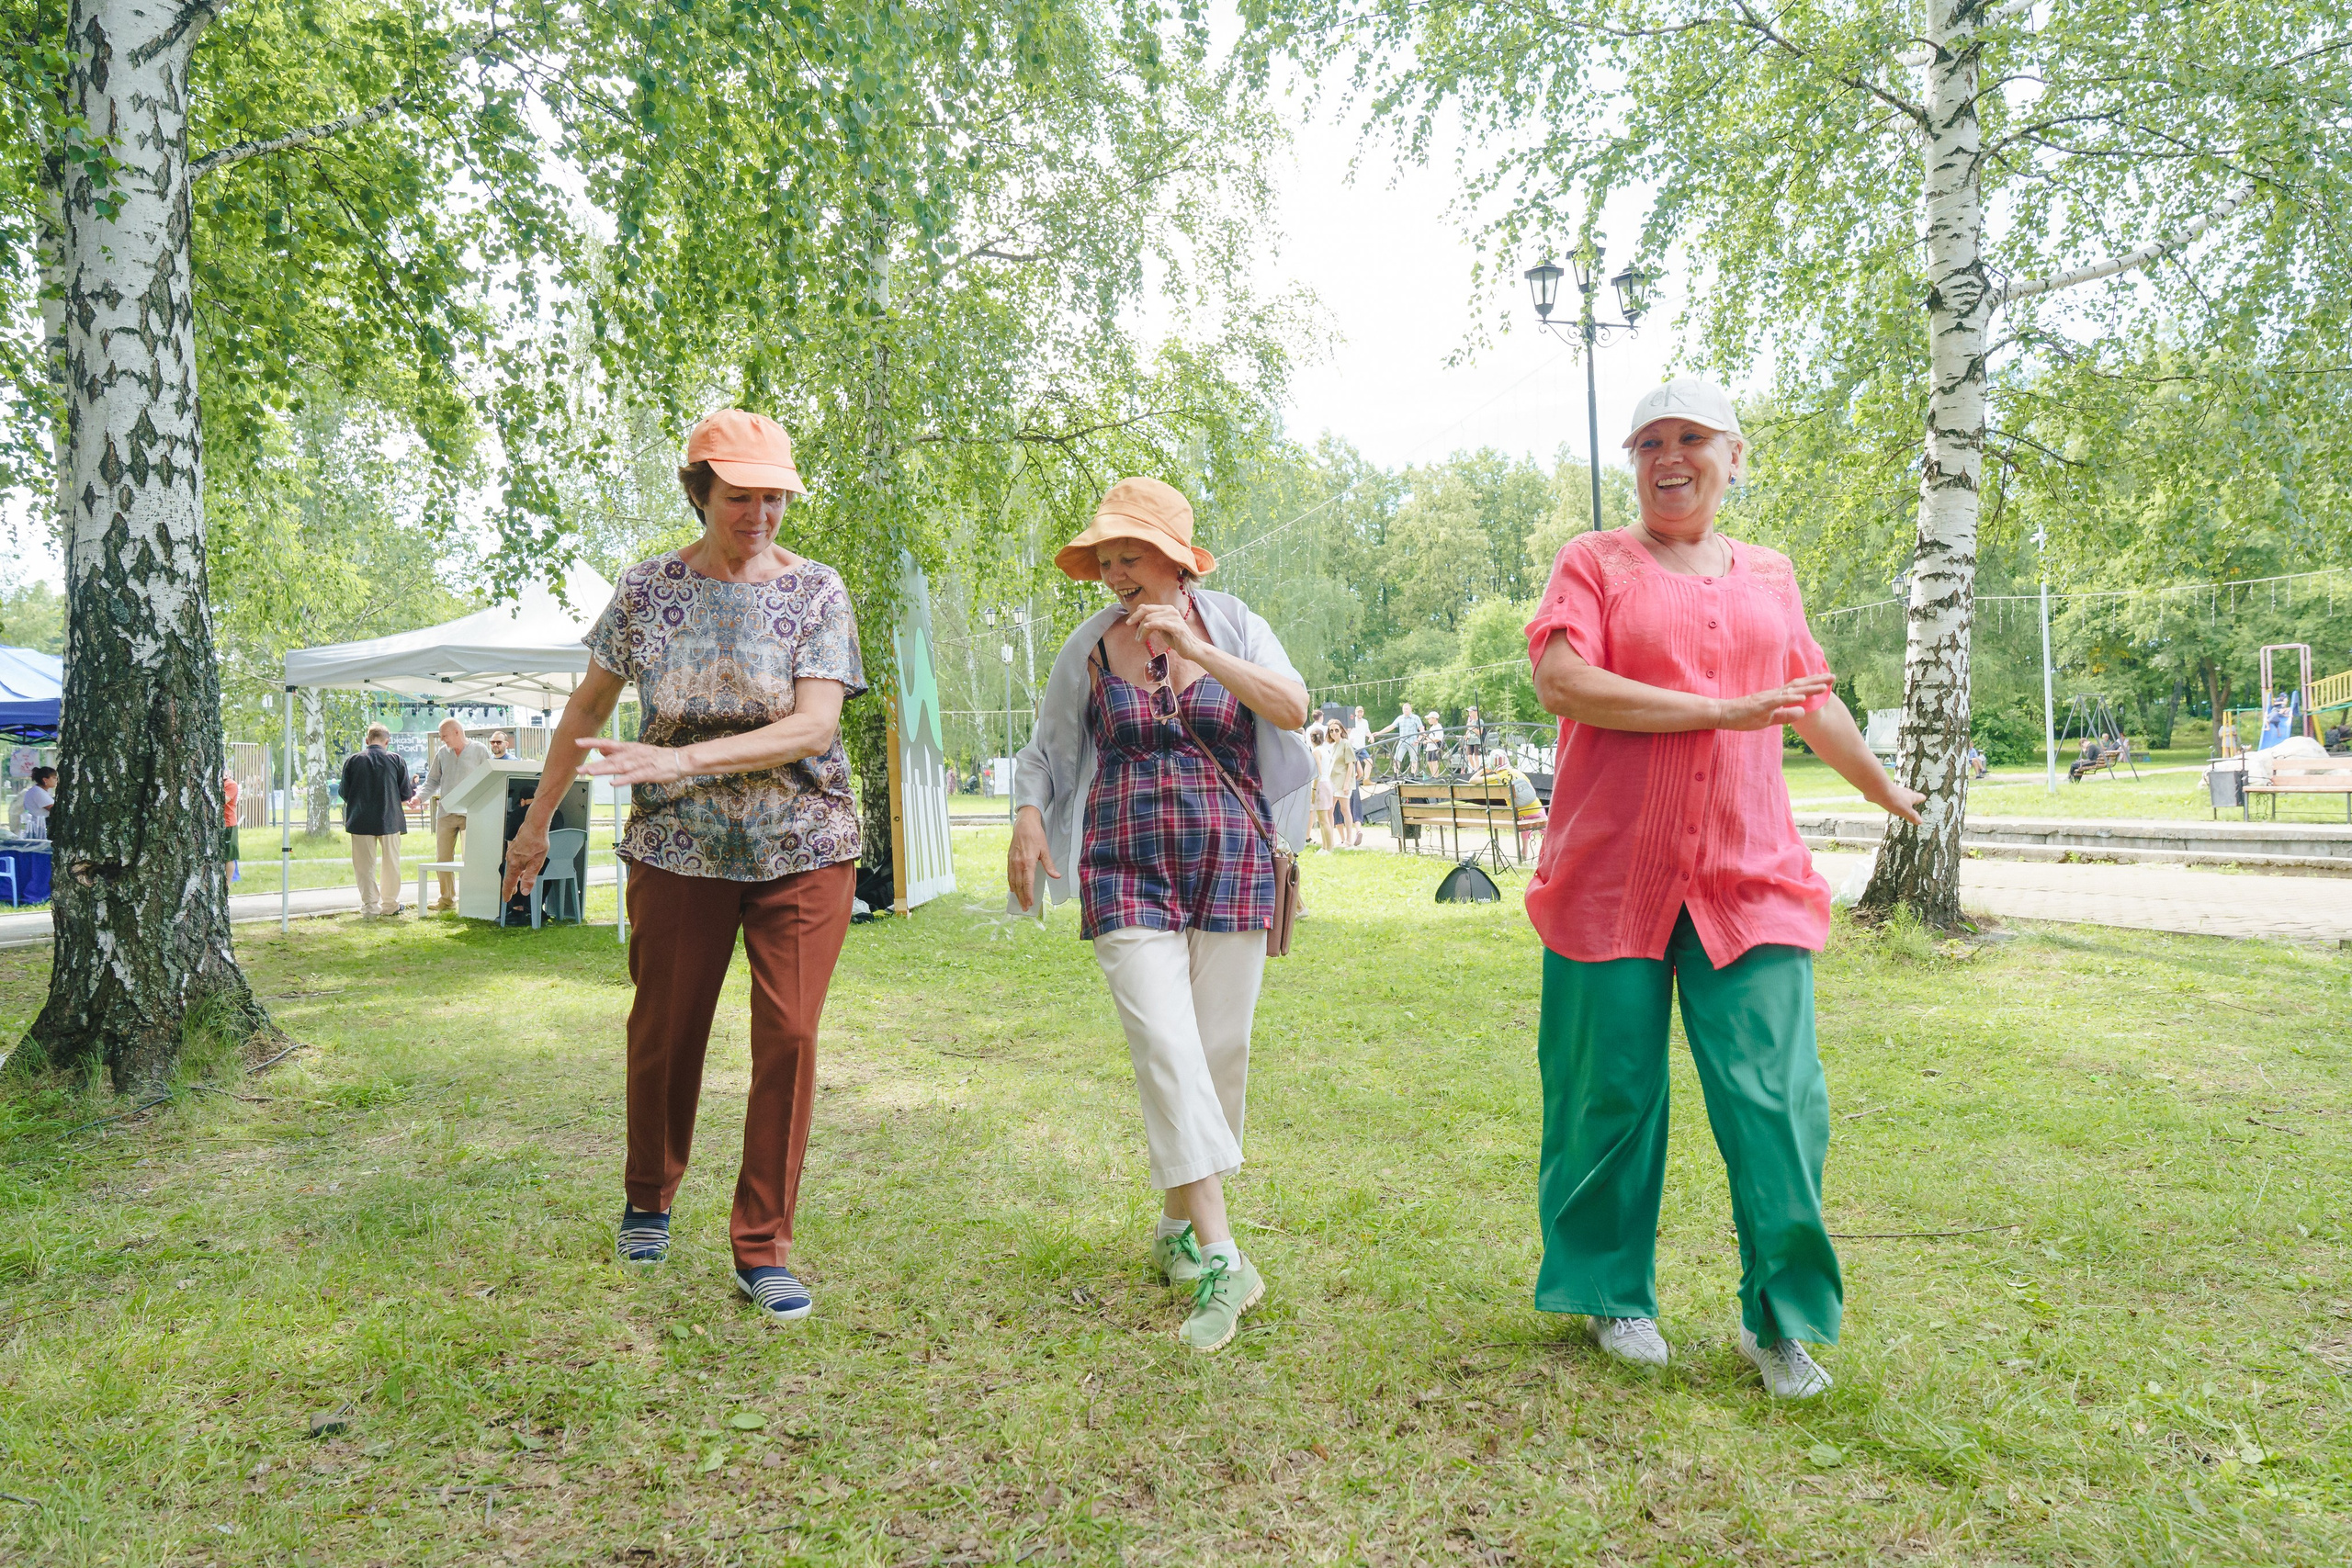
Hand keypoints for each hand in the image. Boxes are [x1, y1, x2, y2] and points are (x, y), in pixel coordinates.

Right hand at [502, 818, 548, 901]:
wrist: (535, 825)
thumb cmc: (537, 841)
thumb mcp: (537, 863)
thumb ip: (529, 877)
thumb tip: (524, 890)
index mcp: (515, 864)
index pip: (509, 883)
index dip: (508, 892)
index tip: (506, 899)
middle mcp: (511, 859)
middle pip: (509, 875)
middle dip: (510, 886)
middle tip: (512, 894)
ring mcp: (512, 852)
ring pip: (511, 867)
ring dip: (514, 876)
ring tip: (517, 882)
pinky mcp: (515, 847)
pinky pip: (513, 860)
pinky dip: (515, 866)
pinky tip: (521, 866)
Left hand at [576, 737, 692, 785]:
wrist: (679, 759)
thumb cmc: (656, 757)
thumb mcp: (634, 750)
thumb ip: (616, 751)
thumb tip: (600, 749)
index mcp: (628, 748)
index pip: (607, 743)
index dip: (592, 742)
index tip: (577, 742)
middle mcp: (632, 754)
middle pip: (610, 759)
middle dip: (594, 764)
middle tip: (579, 768)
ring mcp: (640, 763)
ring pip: (619, 767)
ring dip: (605, 770)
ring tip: (591, 773)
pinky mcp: (648, 773)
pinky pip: (634, 777)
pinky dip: (624, 780)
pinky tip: (614, 783)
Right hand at [1007, 805, 1060, 911]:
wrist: (1024, 825)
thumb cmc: (1035, 836)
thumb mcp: (1045, 850)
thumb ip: (1049, 865)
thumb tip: (1056, 876)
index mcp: (1028, 863)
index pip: (1028, 883)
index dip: (1028, 895)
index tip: (1030, 904)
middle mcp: (1018, 864)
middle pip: (1020, 885)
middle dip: (1022, 898)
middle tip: (1025, 908)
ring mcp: (1012, 862)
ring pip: (1013, 881)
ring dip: (1016, 893)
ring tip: (1019, 902)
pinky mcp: (1009, 859)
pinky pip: (1009, 875)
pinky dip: (1011, 883)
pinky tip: (1013, 889)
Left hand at [1124, 599, 1202, 661]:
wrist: (1191, 648)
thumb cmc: (1176, 638)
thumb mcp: (1162, 627)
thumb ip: (1153, 620)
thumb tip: (1140, 614)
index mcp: (1166, 609)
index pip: (1146, 607)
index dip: (1135, 614)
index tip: (1129, 623)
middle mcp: (1170, 610)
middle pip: (1146, 611)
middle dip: (1135, 620)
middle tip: (1131, 629)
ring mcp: (1174, 618)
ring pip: (1151, 619)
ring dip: (1142, 630)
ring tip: (1139, 640)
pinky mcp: (1176, 627)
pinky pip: (1161, 624)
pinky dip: (1152, 625)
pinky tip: (1146, 628)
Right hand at [1712, 674, 1837, 731]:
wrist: (1723, 714)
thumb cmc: (1744, 716)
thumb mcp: (1769, 719)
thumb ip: (1785, 715)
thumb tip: (1803, 711)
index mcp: (1776, 697)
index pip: (1798, 688)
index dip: (1813, 684)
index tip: (1828, 681)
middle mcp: (1774, 694)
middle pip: (1798, 685)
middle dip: (1817, 681)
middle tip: (1833, 676)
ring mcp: (1767, 698)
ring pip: (1791, 691)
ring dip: (1808, 688)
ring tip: (1824, 686)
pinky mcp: (1760, 705)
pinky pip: (1777, 701)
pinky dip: (1790, 698)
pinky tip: (1801, 697)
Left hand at [1868, 782, 1926, 824]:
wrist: (1878, 790)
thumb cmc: (1895, 800)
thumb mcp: (1906, 811)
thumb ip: (1913, 816)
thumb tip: (1920, 822)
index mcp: (1911, 796)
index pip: (1919, 797)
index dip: (1921, 798)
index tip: (1923, 798)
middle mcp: (1903, 792)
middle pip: (1909, 794)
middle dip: (1911, 797)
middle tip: (1912, 799)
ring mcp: (1893, 791)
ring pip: (1899, 794)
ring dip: (1900, 798)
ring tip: (1900, 801)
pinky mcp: (1883, 792)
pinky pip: (1888, 795)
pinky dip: (1889, 798)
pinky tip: (1886, 800)